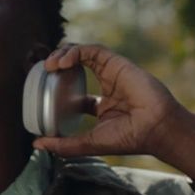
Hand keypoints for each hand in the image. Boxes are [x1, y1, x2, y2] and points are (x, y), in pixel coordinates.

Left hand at [30, 43, 191, 158]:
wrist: (157, 128)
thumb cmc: (130, 138)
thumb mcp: (90, 143)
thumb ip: (65, 144)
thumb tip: (37, 143)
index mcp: (103, 105)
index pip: (76, 92)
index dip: (59, 88)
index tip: (43, 91)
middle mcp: (108, 86)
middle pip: (77, 67)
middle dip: (57, 65)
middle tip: (43, 72)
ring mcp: (113, 73)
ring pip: (82, 54)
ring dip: (63, 55)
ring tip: (50, 65)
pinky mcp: (117, 62)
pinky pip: (92, 50)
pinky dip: (75, 51)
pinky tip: (63, 61)